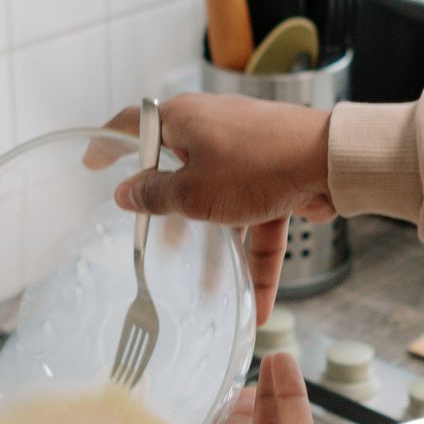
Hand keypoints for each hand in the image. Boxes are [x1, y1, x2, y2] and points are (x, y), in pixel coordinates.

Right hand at [85, 94, 333, 323]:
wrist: (331, 162)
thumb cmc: (257, 166)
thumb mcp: (193, 192)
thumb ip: (155, 196)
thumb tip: (125, 192)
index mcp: (185, 120)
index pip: (134, 125)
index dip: (109, 143)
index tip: (92, 162)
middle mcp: (214, 130)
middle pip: (180, 171)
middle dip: (172, 212)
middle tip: (156, 239)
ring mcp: (248, 153)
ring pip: (222, 204)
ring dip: (217, 247)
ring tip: (209, 288)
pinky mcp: (277, 176)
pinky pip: (257, 219)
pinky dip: (256, 255)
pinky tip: (260, 303)